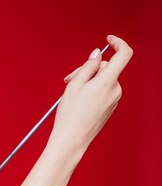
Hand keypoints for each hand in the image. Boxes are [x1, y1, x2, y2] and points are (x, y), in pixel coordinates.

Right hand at [50, 35, 132, 153]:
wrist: (71, 140)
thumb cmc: (70, 115)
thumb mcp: (74, 85)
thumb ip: (87, 66)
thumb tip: (96, 55)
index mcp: (108, 81)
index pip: (124, 54)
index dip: (118, 43)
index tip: (108, 39)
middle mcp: (116, 89)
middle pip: (106, 68)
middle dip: (88, 69)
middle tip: (69, 78)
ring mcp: (114, 99)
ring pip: (103, 80)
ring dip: (88, 81)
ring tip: (71, 92)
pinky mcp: (110, 107)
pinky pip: (103, 91)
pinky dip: (91, 91)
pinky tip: (78, 100)